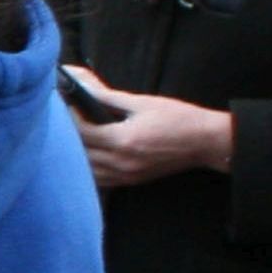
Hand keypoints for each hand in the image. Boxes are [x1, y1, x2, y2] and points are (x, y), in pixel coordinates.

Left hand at [68, 67, 233, 188]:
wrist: (205, 141)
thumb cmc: (178, 118)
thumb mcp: (143, 103)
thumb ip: (110, 99)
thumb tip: (87, 91)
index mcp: (124, 140)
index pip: (83, 131)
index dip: (72, 117)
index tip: (68, 105)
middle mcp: (122, 162)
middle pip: (81, 151)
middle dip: (71, 135)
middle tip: (66, 120)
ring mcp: (126, 175)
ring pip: (87, 169)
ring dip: (77, 154)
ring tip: (75, 137)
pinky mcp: (132, 181)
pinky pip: (100, 179)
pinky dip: (89, 168)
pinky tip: (89, 155)